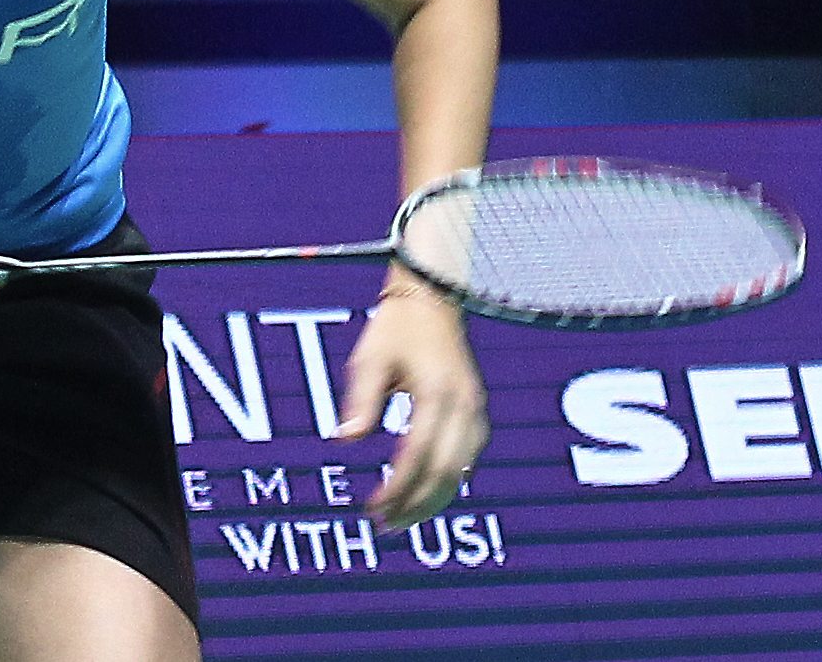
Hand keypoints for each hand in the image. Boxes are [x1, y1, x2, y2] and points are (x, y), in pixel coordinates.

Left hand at [337, 283, 485, 528]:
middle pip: (446, 473)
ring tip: (404, 518)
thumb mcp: (370, 359)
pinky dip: (449, 479)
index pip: (417, 456)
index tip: (373, 508)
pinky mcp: (476, 408)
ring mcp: (475, 407)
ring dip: (435, 499)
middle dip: (417, 505)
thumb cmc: (396, 327)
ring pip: (463, 470)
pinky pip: (469, 456)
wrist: (431, 296)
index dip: (397, 489)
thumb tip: (346, 441)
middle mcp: (464, 404)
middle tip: (386, 525)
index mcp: (437, 393)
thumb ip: (361, 401)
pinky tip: (428, 491)